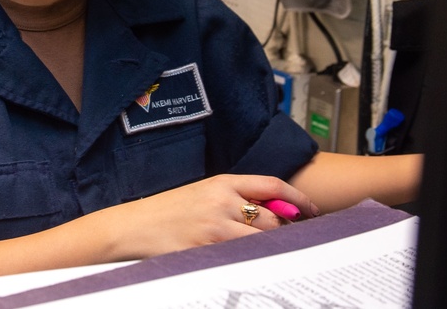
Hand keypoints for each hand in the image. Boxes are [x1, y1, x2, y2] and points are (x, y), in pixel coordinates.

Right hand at [105, 174, 318, 259]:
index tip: (311, 210)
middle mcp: (221, 202)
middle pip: (271, 218)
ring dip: (270, 246)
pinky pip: (242, 256)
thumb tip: (274, 212)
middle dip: (285, 230)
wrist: (135, 226)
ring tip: (274, 252)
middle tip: (293, 239)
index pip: (271, 185)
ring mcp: (214, 227)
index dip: (297, 198)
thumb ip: (235, 198)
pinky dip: (252, 259)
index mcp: (222, 182)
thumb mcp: (203, 193)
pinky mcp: (207, 250)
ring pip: (261, 239)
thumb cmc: (170, 210)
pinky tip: (253, 262)